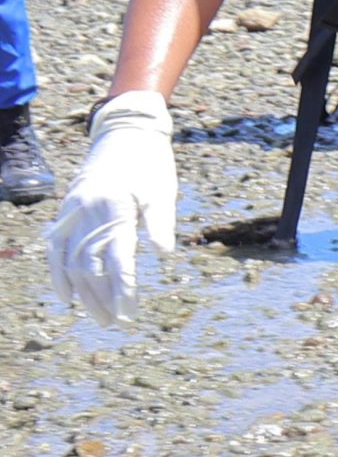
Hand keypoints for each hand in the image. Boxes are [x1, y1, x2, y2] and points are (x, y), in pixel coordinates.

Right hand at [45, 92, 177, 325]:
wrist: (124, 134)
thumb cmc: (150, 164)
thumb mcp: (162, 191)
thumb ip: (161, 223)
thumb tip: (163, 255)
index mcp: (115, 207)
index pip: (116, 258)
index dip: (121, 288)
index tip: (129, 311)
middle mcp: (88, 212)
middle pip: (89, 266)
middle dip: (101, 298)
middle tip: (115, 322)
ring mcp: (72, 212)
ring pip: (69, 262)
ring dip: (82, 292)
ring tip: (97, 316)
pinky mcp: (66, 212)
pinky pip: (55, 249)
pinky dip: (58, 274)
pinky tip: (67, 296)